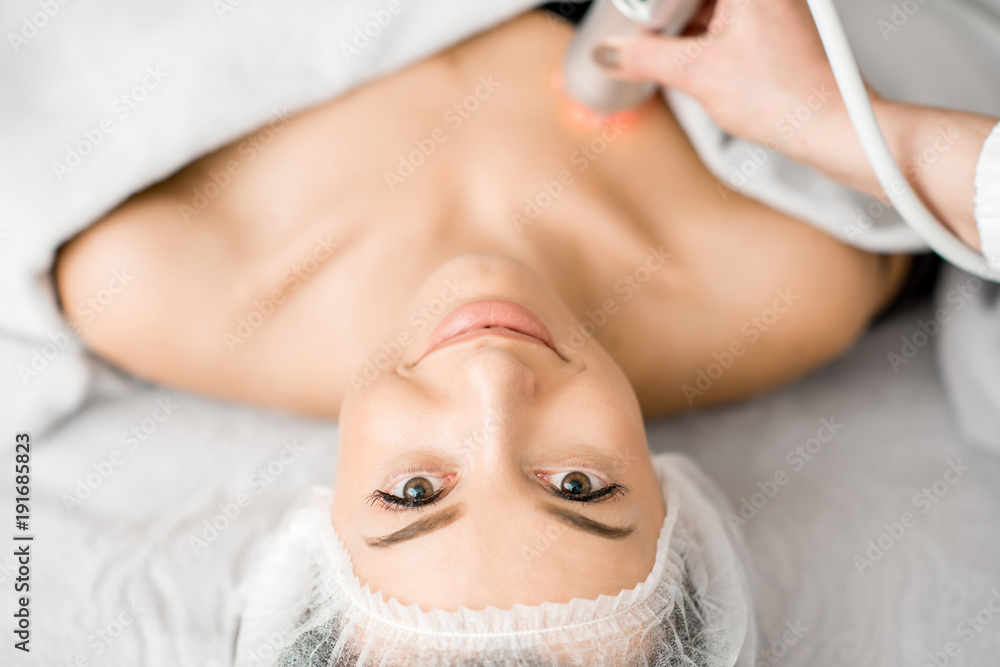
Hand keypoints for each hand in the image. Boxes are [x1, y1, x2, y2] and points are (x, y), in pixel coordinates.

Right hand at [594, 0, 997, 253]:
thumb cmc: (787, 97)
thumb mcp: (696, 74)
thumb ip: (644, 57)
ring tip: (667, 55)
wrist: (829, 127)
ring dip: (682, 29)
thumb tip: (610, 52)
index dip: (650, 9)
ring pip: (708, 8)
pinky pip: (725, 22)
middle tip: (641, 38)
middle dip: (665, 17)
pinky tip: (691, 63)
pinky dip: (702, 39)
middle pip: (693, 0)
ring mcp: (771, 6)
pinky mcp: (773, 28)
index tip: (630, 24)